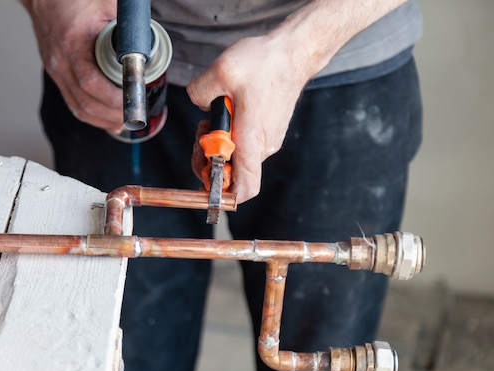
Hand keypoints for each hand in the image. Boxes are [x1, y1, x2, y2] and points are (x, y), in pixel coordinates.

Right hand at [21, 0, 122, 130]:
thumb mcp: (104, 4)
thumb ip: (125, 23)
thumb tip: (149, 41)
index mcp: (71, 45)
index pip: (90, 82)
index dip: (112, 98)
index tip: (133, 100)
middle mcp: (59, 62)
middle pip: (85, 102)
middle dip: (112, 114)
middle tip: (135, 115)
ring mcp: (56, 71)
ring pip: (78, 108)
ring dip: (103, 120)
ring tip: (125, 123)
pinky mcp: (57, 75)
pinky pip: (73, 102)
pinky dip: (92, 115)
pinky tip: (108, 122)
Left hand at [187, 34, 312, 202]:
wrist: (293, 53)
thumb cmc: (266, 64)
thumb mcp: (222, 70)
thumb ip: (199, 92)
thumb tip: (199, 104)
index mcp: (251, 140)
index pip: (243, 188)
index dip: (221, 194)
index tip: (204, 179)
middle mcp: (262, 146)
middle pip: (231, 173)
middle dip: (208, 158)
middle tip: (201, 134)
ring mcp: (267, 140)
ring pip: (236, 156)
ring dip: (217, 143)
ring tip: (213, 118)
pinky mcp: (267, 131)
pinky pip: (244, 143)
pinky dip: (229, 134)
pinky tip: (225, 112)